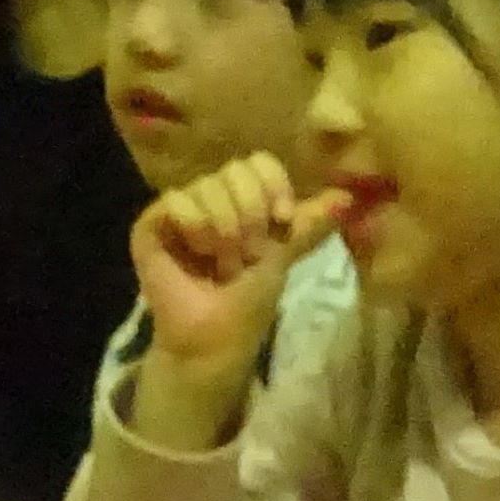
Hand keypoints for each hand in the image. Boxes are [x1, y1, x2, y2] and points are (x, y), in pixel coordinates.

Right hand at [127, 158, 347, 398]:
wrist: (216, 337)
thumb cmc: (249, 302)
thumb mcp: (284, 256)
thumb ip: (310, 224)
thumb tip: (349, 196)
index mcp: (243, 201)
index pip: (259, 163)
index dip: (274, 185)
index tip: (282, 220)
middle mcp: (210, 198)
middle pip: (234, 169)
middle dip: (250, 214)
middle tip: (247, 253)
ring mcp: (179, 210)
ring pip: (206, 185)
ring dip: (223, 226)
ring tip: (221, 261)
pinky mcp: (150, 226)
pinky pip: (175, 200)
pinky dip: (194, 225)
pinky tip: (196, 252)